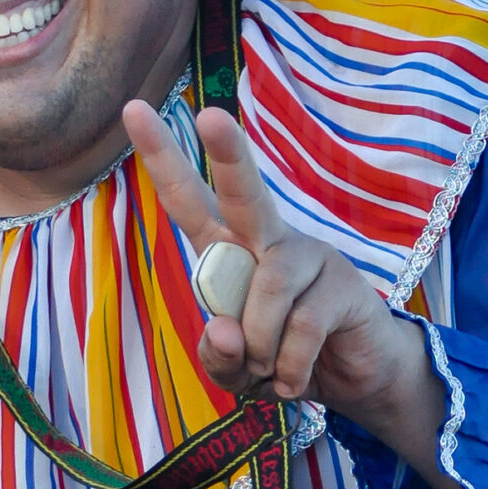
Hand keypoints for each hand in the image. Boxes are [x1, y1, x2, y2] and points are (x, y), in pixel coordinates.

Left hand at [123, 98, 464, 488]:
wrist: (355, 379)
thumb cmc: (283, 359)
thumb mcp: (237, 370)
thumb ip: (218, 356)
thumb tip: (225, 331)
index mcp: (230, 250)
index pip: (189, 199)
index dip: (163, 158)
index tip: (133, 108)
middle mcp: (267, 241)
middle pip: (244, 193)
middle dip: (227, 155)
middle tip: (210, 116)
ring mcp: (310, 256)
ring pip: (269, 286)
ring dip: (260, 346)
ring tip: (268, 371)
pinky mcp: (344, 283)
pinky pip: (302, 327)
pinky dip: (290, 366)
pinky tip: (295, 380)